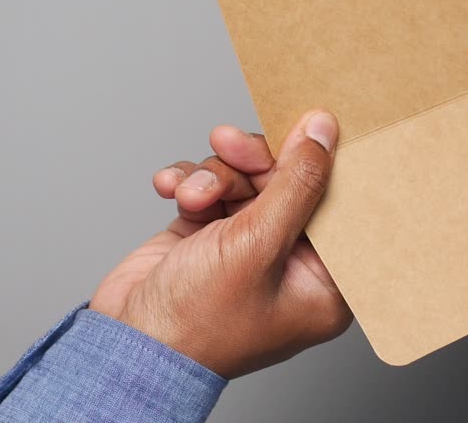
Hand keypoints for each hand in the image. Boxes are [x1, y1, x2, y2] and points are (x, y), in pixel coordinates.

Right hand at [90, 110, 351, 377]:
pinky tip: (170, 188)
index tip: (310, 123)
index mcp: (324, 283)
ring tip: (192, 195)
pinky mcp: (210, 236)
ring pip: (247, 179)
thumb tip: (323, 132)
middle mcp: (291, 263)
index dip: (324, 163)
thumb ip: (295, 183)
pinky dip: (190, 184)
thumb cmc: (196, 323)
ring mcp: (249, 248)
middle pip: (290, 183)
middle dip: (255, 162)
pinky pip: (212, 189)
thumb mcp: (256, 244)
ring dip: (215, 177)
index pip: (342, 206)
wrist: (124, 345)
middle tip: (228, 143)